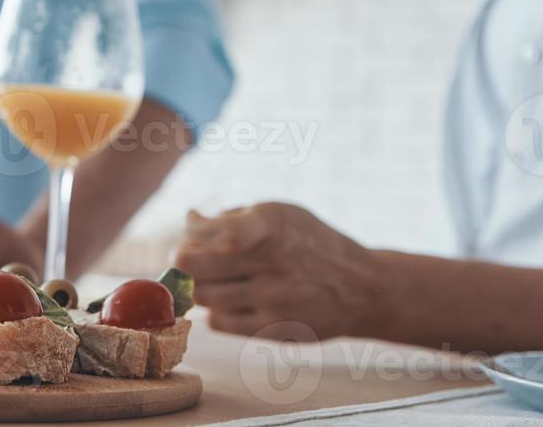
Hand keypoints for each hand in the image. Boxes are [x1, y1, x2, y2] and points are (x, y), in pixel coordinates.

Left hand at [172, 203, 389, 340]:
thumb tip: (190, 221)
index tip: (194, 226)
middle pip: (194, 265)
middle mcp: (272, 263)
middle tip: (186, 255)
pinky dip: (215, 310)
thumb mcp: (281, 213)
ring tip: (210, 277)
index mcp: (273, 225)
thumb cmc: (311, 243)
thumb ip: (234, 217)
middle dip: (182, 258)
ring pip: (202, 296)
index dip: (195, 231)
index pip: (223, 231)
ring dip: (197, 285)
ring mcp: (272, 299)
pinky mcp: (272, 329)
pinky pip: (219, 322)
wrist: (360, 288)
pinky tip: (229, 298)